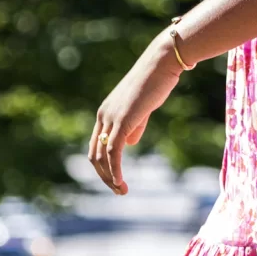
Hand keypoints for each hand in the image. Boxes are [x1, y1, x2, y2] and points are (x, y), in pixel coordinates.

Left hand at [88, 39, 182, 195]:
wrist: (161, 65)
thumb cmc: (155, 83)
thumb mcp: (141, 108)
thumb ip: (133, 126)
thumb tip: (128, 145)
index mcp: (105, 113)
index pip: (96, 145)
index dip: (103, 165)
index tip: (116, 178)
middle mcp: (103, 116)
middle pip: (95, 154)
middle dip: (104, 176)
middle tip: (118, 190)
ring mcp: (111, 118)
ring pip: (103, 156)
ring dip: (110, 177)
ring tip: (121, 190)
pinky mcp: (122, 121)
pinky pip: (114, 151)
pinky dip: (115, 170)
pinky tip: (121, 181)